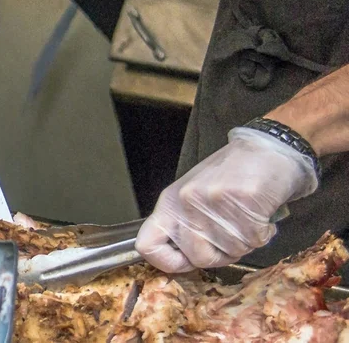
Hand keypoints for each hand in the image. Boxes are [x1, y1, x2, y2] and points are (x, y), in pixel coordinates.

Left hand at [135, 128, 317, 272]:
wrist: (265, 150)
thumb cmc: (229, 175)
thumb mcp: (192, 197)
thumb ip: (183, 227)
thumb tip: (179, 260)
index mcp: (169, 202)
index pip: (147, 245)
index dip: (166, 262)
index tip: (186, 261)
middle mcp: (186, 202)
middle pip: (198, 258)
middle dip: (220, 256)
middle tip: (232, 236)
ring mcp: (213, 202)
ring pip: (231, 252)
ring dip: (245, 242)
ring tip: (246, 218)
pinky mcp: (242, 202)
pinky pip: (255, 240)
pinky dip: (263, 233)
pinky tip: (260, 215)